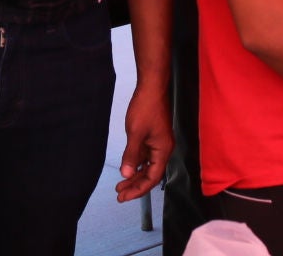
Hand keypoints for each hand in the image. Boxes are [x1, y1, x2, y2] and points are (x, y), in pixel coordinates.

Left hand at [116, 83, 172, 201]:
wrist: (151, 87)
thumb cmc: (145, 108)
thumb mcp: (135, 133)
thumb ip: (131, 155)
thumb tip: (126, 175)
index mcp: (163, 150)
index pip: (153, 178)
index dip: (139, 189)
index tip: (124, 197)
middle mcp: (163, 149)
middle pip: (151, 174)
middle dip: (135, 186)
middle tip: (119, 195)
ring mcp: (158, 143)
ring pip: (147, 166)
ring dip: (134, 176)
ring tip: (120, 186)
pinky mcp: (153, 137)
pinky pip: (145, 156)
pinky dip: (136, 164)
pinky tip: (126, 168)